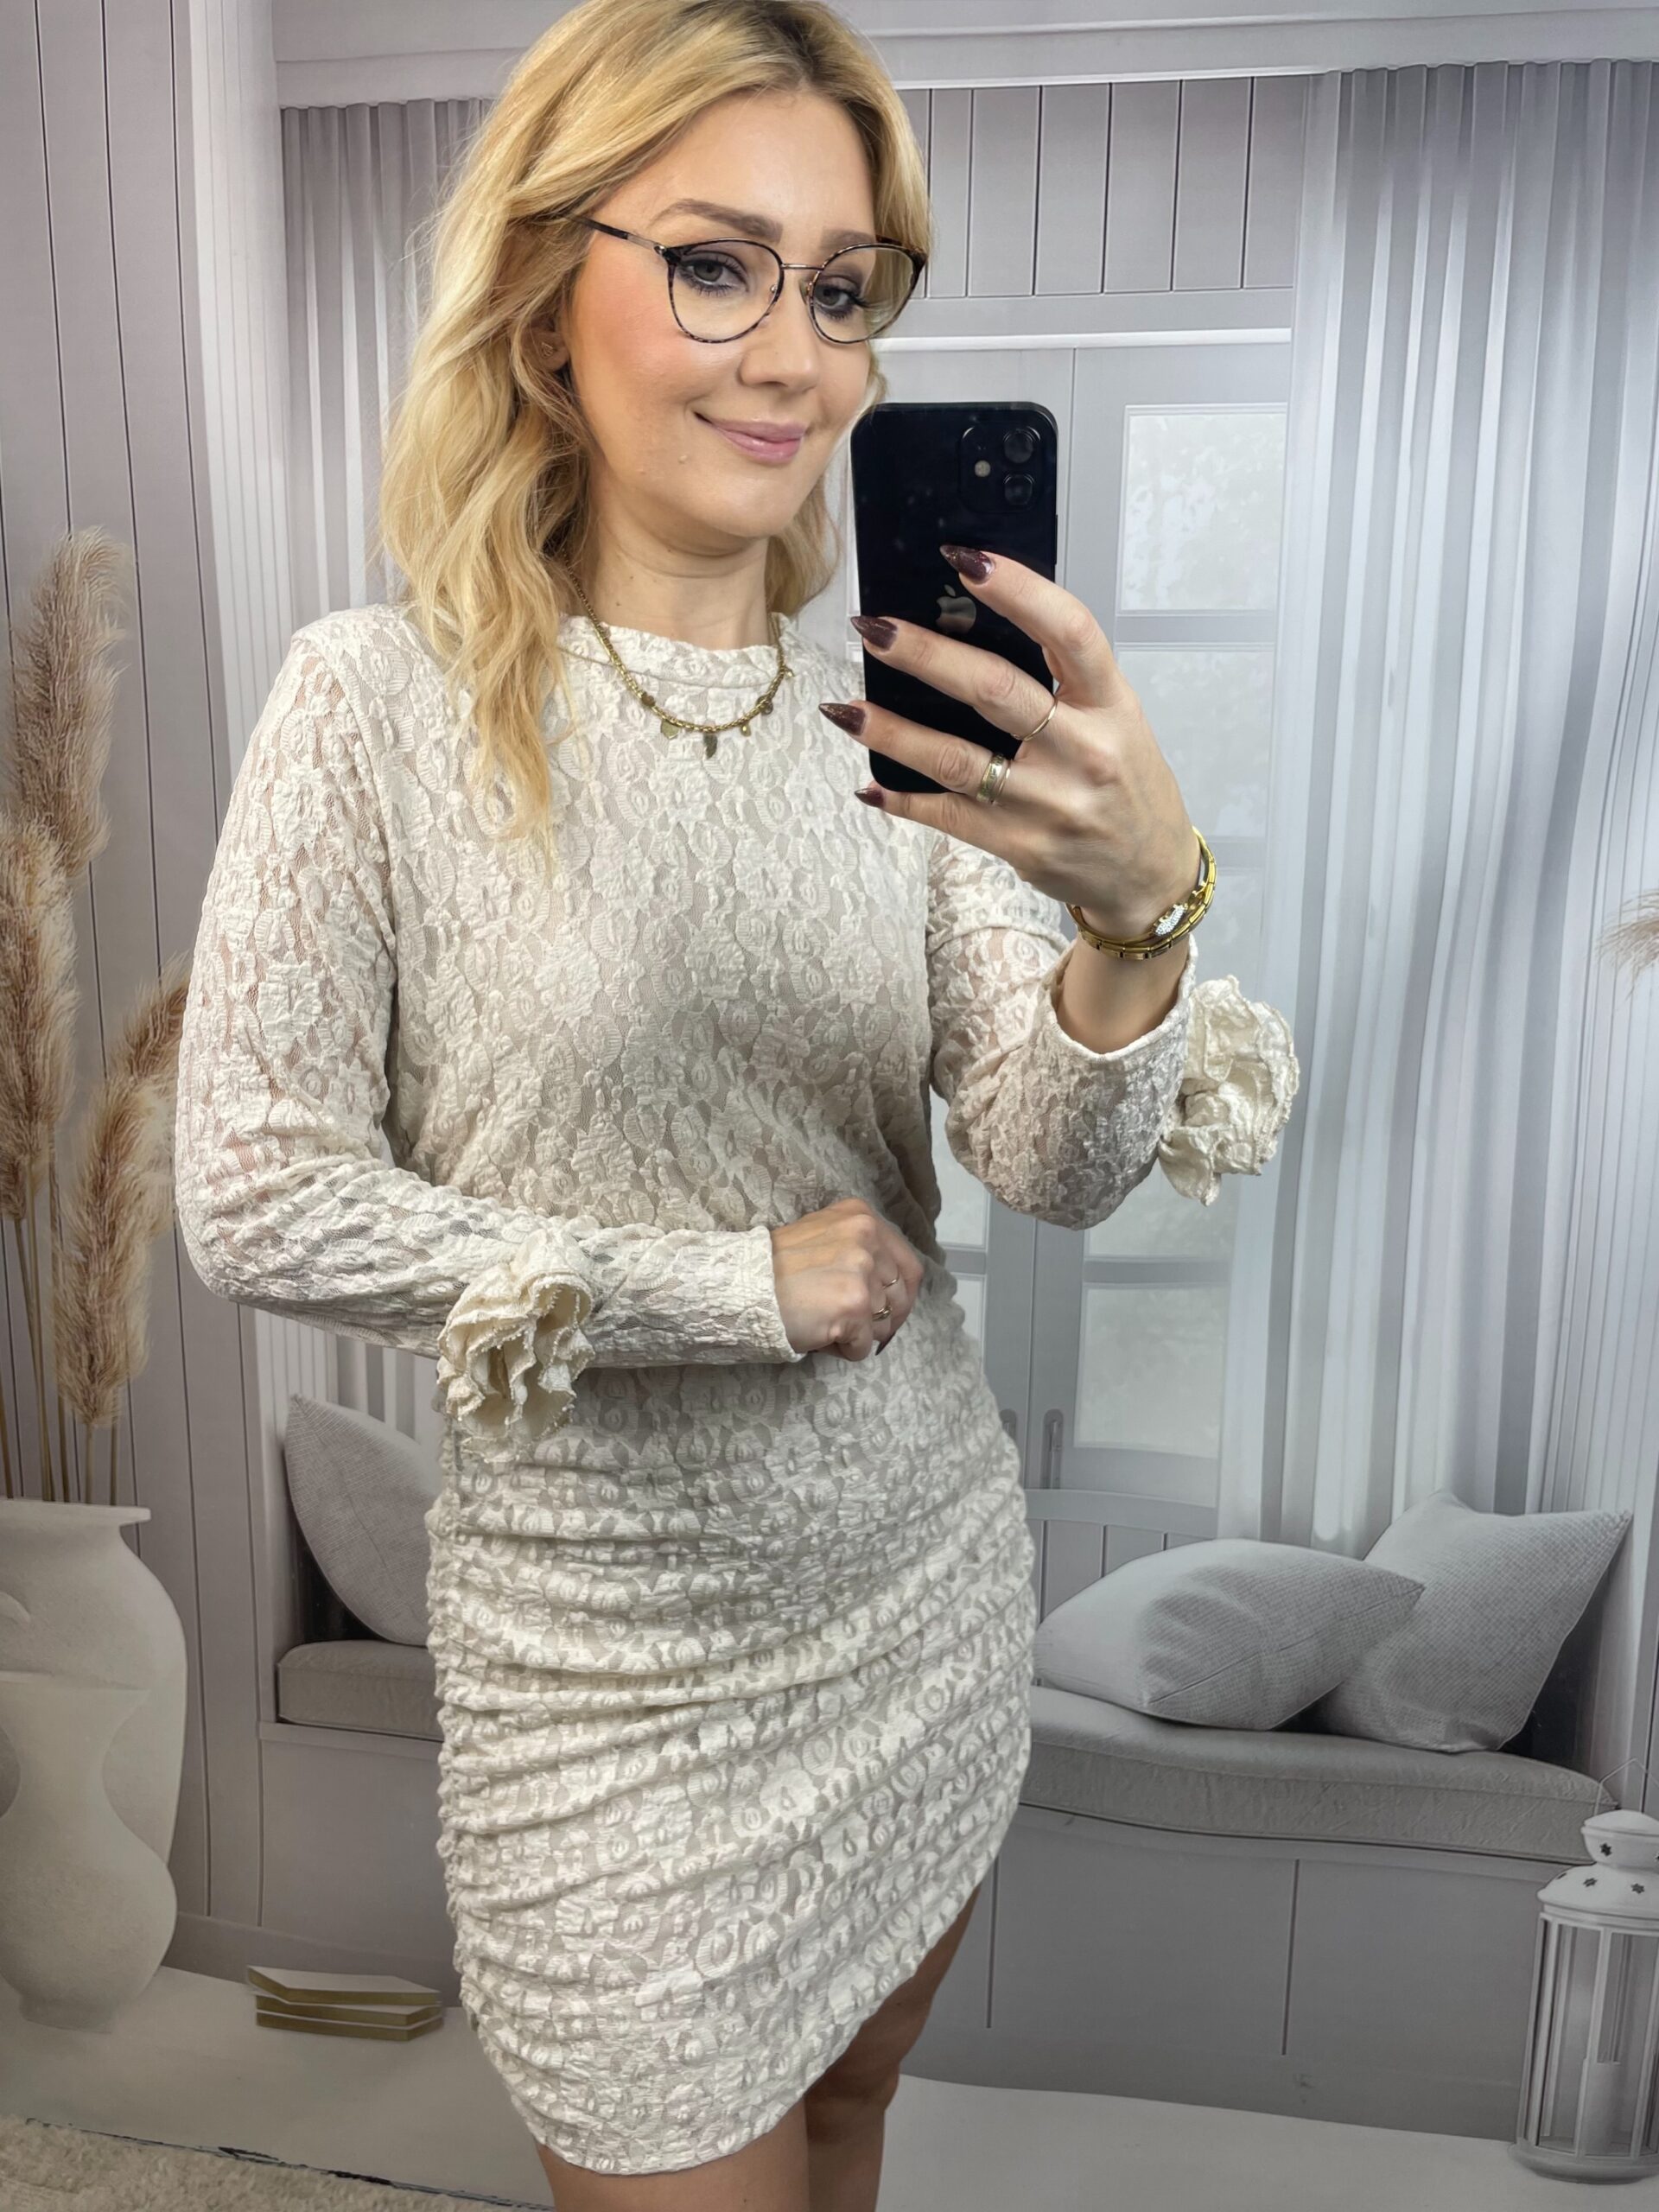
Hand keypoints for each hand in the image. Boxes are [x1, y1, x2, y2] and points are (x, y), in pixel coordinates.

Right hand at [769, 1197, 924, 1361]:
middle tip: (847, 1325)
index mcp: (862, 1216)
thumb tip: (891, 1290)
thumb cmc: (775, 1269)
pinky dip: (844, 1350)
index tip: (889, 1316)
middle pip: (899, 1298)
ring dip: (858, 1335)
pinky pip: (864, 1346)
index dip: (902, 1298)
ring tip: (824, 1323)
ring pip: (883, 1325)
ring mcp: (862, 1269)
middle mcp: (867, 1235)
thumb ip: (860, 1251)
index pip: (908, 1267)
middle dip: (879, 1321)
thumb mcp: (823, 1238)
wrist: (742, 1286)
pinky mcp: (854, 1303)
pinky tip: (819, 1335)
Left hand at [821, 545, 1199, 940]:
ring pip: (957, 759)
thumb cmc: (1127, 783)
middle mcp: (1082, 752)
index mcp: (1111, 706)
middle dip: (926, 655)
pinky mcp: (1018, 844)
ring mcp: (1047, 803)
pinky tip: (869, 782)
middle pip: (996, 690)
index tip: (965, 560)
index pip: (1069, 633)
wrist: (1149, 872)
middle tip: (874, 628)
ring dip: (893, 731)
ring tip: (844, 709)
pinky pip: (949, 816)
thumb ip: (1064, 677)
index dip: (1019, 590)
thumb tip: (975, 620)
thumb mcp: (1117, 718)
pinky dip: (903, 799)